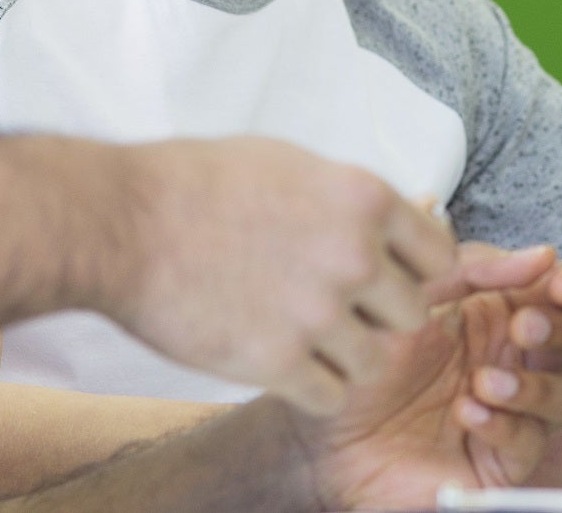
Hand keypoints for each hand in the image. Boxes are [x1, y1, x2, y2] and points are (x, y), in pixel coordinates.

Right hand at [112, 137, 457, 416]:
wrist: (122, 223)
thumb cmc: (196, 184)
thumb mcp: (291, 164)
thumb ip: (349, 198)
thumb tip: (394, 217)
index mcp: (363, 198)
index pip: (440, 253)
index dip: (414, 270)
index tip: (389, 277)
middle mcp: (353, 256)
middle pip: (414, 314)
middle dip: (379, 317)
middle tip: (338, 310)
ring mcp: (318, 314)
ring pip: (375, 363)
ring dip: (345, 357)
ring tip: (303, 338)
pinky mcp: (278, 363)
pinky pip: (331, 396)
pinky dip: (310, 387)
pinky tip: (282, 362)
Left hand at [288, 246, 561, 509]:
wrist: (329, 433)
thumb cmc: (366, 362)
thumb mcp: (407, 299)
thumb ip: (462, 265)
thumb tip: (533, 249)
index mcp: (502, 312)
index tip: (556, 283)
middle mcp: (519, 359)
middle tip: (522, 327)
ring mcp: (518, 411)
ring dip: (539, 386)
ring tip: (483, 381)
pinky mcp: (505, 459)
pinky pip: (532, 443)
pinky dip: (505, 425)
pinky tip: (466, 413)